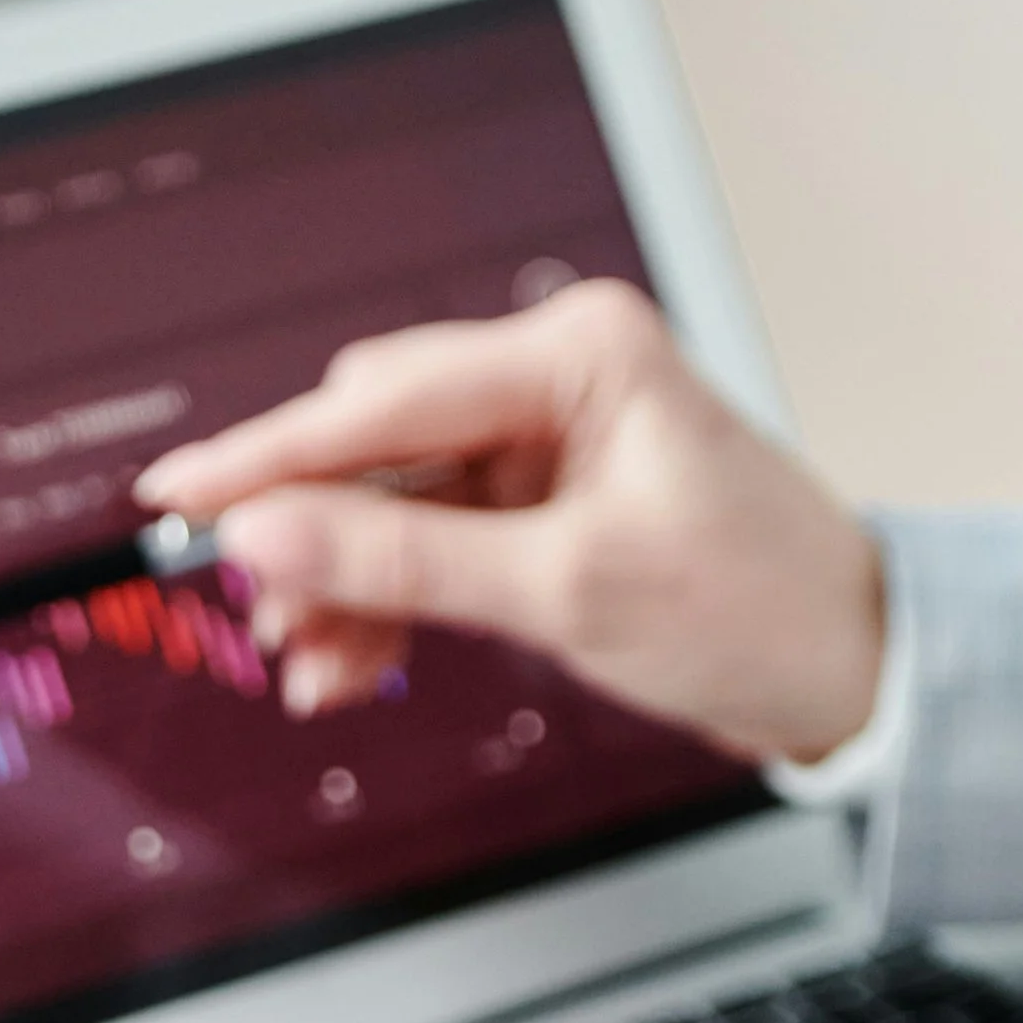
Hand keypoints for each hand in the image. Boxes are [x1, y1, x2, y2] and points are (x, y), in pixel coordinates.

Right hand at [135, 281, 884, 766]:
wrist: (848, 668)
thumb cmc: (754, 606)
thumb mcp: (566, 591)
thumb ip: (404, 564)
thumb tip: (268, 539)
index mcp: (576, 355)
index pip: (382, 402)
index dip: (266, 456)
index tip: (175, 496)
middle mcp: (553, 379)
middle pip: (374, 443)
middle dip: (305, 533)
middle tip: (249, 606)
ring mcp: (544, 443)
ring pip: (389, 505)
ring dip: (340, 584)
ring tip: (307, 665)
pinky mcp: (540, 506)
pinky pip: (427, 546)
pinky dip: (384, 604)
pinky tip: (348, 664)